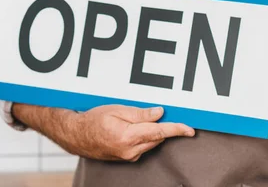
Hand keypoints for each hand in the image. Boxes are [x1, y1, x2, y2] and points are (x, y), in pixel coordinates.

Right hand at [62, 105, 194, 161]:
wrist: (77, 136)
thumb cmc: (94, 120)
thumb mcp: (117, 110)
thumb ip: (140, 114)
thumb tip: (160, 113)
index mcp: (129, 137)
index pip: (160, 132)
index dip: (177, 130)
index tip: (190, 129)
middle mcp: (131, 150)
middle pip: (158, 137)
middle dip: (165, 125)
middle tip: (168, 112)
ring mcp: (130, 156)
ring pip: (152, 141)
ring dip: (155, 130)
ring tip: (146, 118)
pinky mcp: (128, 157)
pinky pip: (144, 145)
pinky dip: (147, 135)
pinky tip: (139, 127)